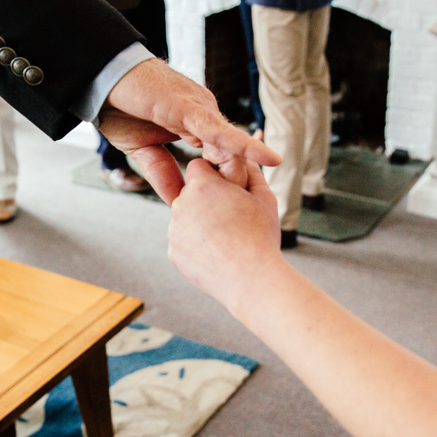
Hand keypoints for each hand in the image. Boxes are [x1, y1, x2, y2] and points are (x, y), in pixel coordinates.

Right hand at [98, 58, 280, 203]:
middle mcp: (204, 116)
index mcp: (195, 125)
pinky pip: (221, 132)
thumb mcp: (143, 150)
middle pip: (232, 155)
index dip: (228, 184)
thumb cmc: (120, 108)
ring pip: (231, 147)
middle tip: (249, 213)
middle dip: (241, 183)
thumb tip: (178, 201)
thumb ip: (162, 173)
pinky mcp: (190, 110)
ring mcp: (200, 111)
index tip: (233, 210)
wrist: (101, 79)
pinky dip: (244, 146)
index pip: (221, 159)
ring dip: (246, 173)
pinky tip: (269, 159)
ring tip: (262, 197)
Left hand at [169, 158, 283, 308]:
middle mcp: (181, 204)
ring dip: (200, 222)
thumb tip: (246, 157)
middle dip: (205, 199)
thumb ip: (252, 172)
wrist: (251, 279)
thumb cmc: (261, 236)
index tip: (226, 190)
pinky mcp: (173, 252)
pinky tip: (218, 253)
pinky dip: (196, 244)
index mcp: (202, 185)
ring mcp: (174, 230)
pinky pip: (183, 241)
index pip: (197, 167)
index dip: (213, 177)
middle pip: (189, 192)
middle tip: (230, 216)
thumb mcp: (264, 197)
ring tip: (227, 238)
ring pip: (185, 217)